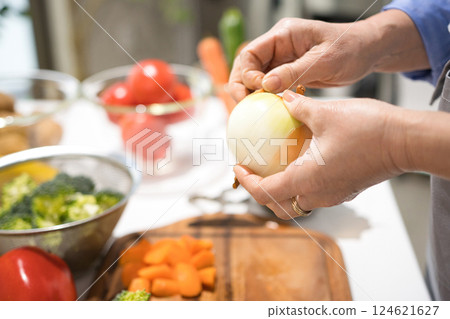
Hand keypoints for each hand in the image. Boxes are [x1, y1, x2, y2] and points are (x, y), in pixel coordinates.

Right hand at [228, 17, 378, 100]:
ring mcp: (283, 59)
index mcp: (284, 34)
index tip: (260, 89)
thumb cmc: (351, 48)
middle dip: (241, 84)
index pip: (251, 52)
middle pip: (247, 65)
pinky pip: (271, 85)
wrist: (367, 51)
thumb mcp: (324, 61)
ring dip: (252, 93)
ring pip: (256, 77)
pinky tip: (268, 110)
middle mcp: (279, 45)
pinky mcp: (290, 71)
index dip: (248, 73)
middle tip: (243, 104)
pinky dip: (266, 97)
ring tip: (252, 110)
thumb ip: (294, 72)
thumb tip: (266, 85)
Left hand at [234, 91, 406, 218]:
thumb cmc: (367, 128)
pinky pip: (313, 193)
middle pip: (278, 206)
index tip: (237, 167)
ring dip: (280, 190)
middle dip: (260, 192)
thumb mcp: (325, 113)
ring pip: (296, 202)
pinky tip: (299, 160)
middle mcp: (318, 194)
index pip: (265, 192)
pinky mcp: (344, 190)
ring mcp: (333, 195)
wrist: (405, 141)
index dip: (247, 183)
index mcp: (306, 180)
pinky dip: (299, 183)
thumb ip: (298, 108)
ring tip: (271, 167)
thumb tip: (283, 98)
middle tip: (251, 172)